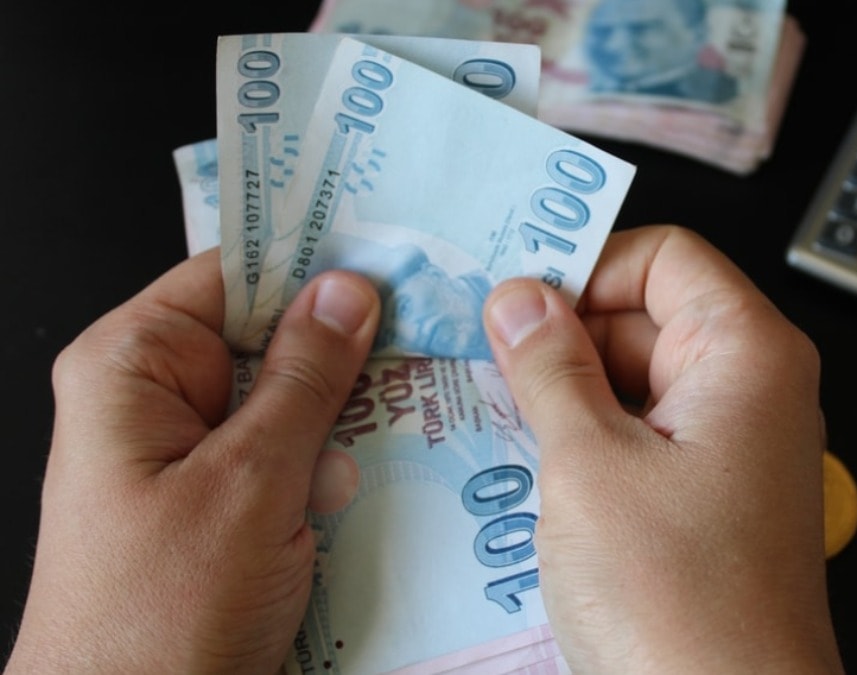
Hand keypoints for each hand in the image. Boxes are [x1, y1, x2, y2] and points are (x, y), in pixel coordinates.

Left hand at [4, 249, 379, 673]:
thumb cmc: (160, 616)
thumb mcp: (249, 483)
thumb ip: (304, 380)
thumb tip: (349, 289)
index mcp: (133, 366)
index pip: (233, 273)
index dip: (315, 263)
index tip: (399, 258)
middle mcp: (157, 397)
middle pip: (269, 335)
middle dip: (343, 354)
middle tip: (424, 350)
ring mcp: (191, 453)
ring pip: (291, 399)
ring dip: (345, 421)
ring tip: (398, 432)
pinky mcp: (222, 502)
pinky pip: (290, 455)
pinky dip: (333, 466)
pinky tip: (368, 483)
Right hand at [483, 225, 842, 672]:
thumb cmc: (679, 603)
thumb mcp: (590, 466)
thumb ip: (550, 368)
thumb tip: (520, 299)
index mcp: (747, 354)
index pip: (664, 257)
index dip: (586, 266)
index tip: (514, 297)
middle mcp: (753, 391)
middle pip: (647, 317)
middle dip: (562, 337)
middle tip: (480, 362)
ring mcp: (733, 449)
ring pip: (637, 385)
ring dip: (565, 397)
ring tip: (491, 420)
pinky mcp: (710, 501)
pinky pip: (642, 442)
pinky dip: (588, 445)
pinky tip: (526, 470)